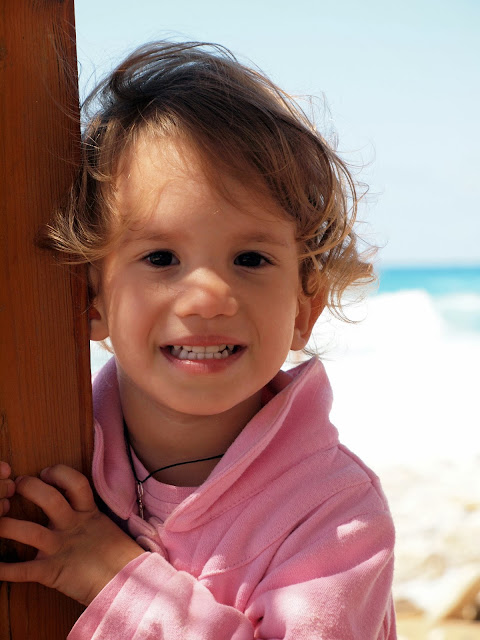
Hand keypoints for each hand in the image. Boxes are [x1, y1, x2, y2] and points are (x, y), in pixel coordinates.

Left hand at [0, 465, 143, 605]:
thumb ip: (85, 514)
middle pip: (51, 500)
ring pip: (31, 532)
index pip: (76, 483)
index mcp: (89, 513)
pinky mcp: (53, 572)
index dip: (60, 473)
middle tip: (16, 485)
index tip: (45, 472)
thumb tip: (68, 499)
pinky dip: (5, 569)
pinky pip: (24, 571)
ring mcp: (62, 548)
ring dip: (8, 526)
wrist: (126, 582)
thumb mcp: (102, 526)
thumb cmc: (115, 555)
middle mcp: (73, 526)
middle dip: (30, 489)